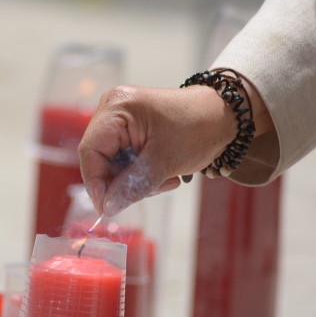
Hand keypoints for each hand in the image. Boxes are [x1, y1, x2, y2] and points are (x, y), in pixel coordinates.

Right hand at [78, 81, 272, 216]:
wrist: (224, 116)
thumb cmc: (198, 128)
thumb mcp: (164, 162)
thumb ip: (132, 186)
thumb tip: (108, 207)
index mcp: (117, 108)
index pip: (91, 151)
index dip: (96, 183)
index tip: (106, 208)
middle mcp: (113, 109)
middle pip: (100, 158)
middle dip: (121, 182)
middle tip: (146, 193)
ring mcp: (121, 119)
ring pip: (113, 163)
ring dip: (135, 180)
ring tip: (164, 181)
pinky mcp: (131, 129)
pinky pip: (125, 159)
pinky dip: (141, 173)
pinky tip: (163, 174)